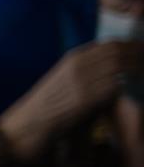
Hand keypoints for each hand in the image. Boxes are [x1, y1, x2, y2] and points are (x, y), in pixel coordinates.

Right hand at [0, 41, 143, 158]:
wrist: (33, 121)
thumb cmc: (51, 101)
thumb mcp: (65, 76)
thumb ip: (87, 67)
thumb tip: (115, 61)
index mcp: (74, 58)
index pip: (111, 44)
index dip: (132, 46)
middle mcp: (78, 66)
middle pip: (118, 53)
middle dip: (139, 55)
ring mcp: (82, 82)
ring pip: (119, 68)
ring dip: (137, 69)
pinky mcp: (85, 99)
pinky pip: (114, 87)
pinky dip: (127, 85)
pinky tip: (134, 87)